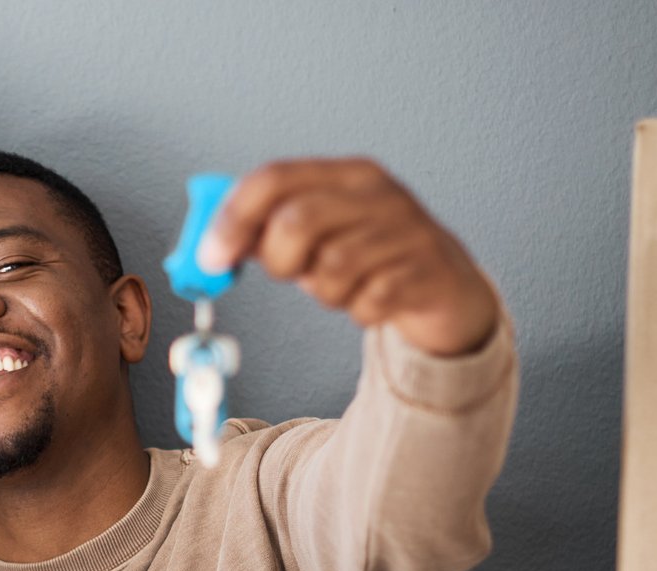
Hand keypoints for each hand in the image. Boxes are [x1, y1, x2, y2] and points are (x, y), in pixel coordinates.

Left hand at [200, 157, 499, 357]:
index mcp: (345, 174)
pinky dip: (358, 310)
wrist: (445, 285)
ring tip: (340, 286)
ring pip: (333, 267)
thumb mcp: (319, 235)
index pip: (272, 179)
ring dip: (324, 291)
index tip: (211, 258)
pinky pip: (368, 301)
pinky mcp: (426, 272)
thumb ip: (268, 231)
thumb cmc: (371, 257)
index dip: (232, 220)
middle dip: (278, 261)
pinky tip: (370, 300)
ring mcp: (407, 230)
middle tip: (289, 274)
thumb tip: (212, 245)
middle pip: (297, 221)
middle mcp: (378, 194)